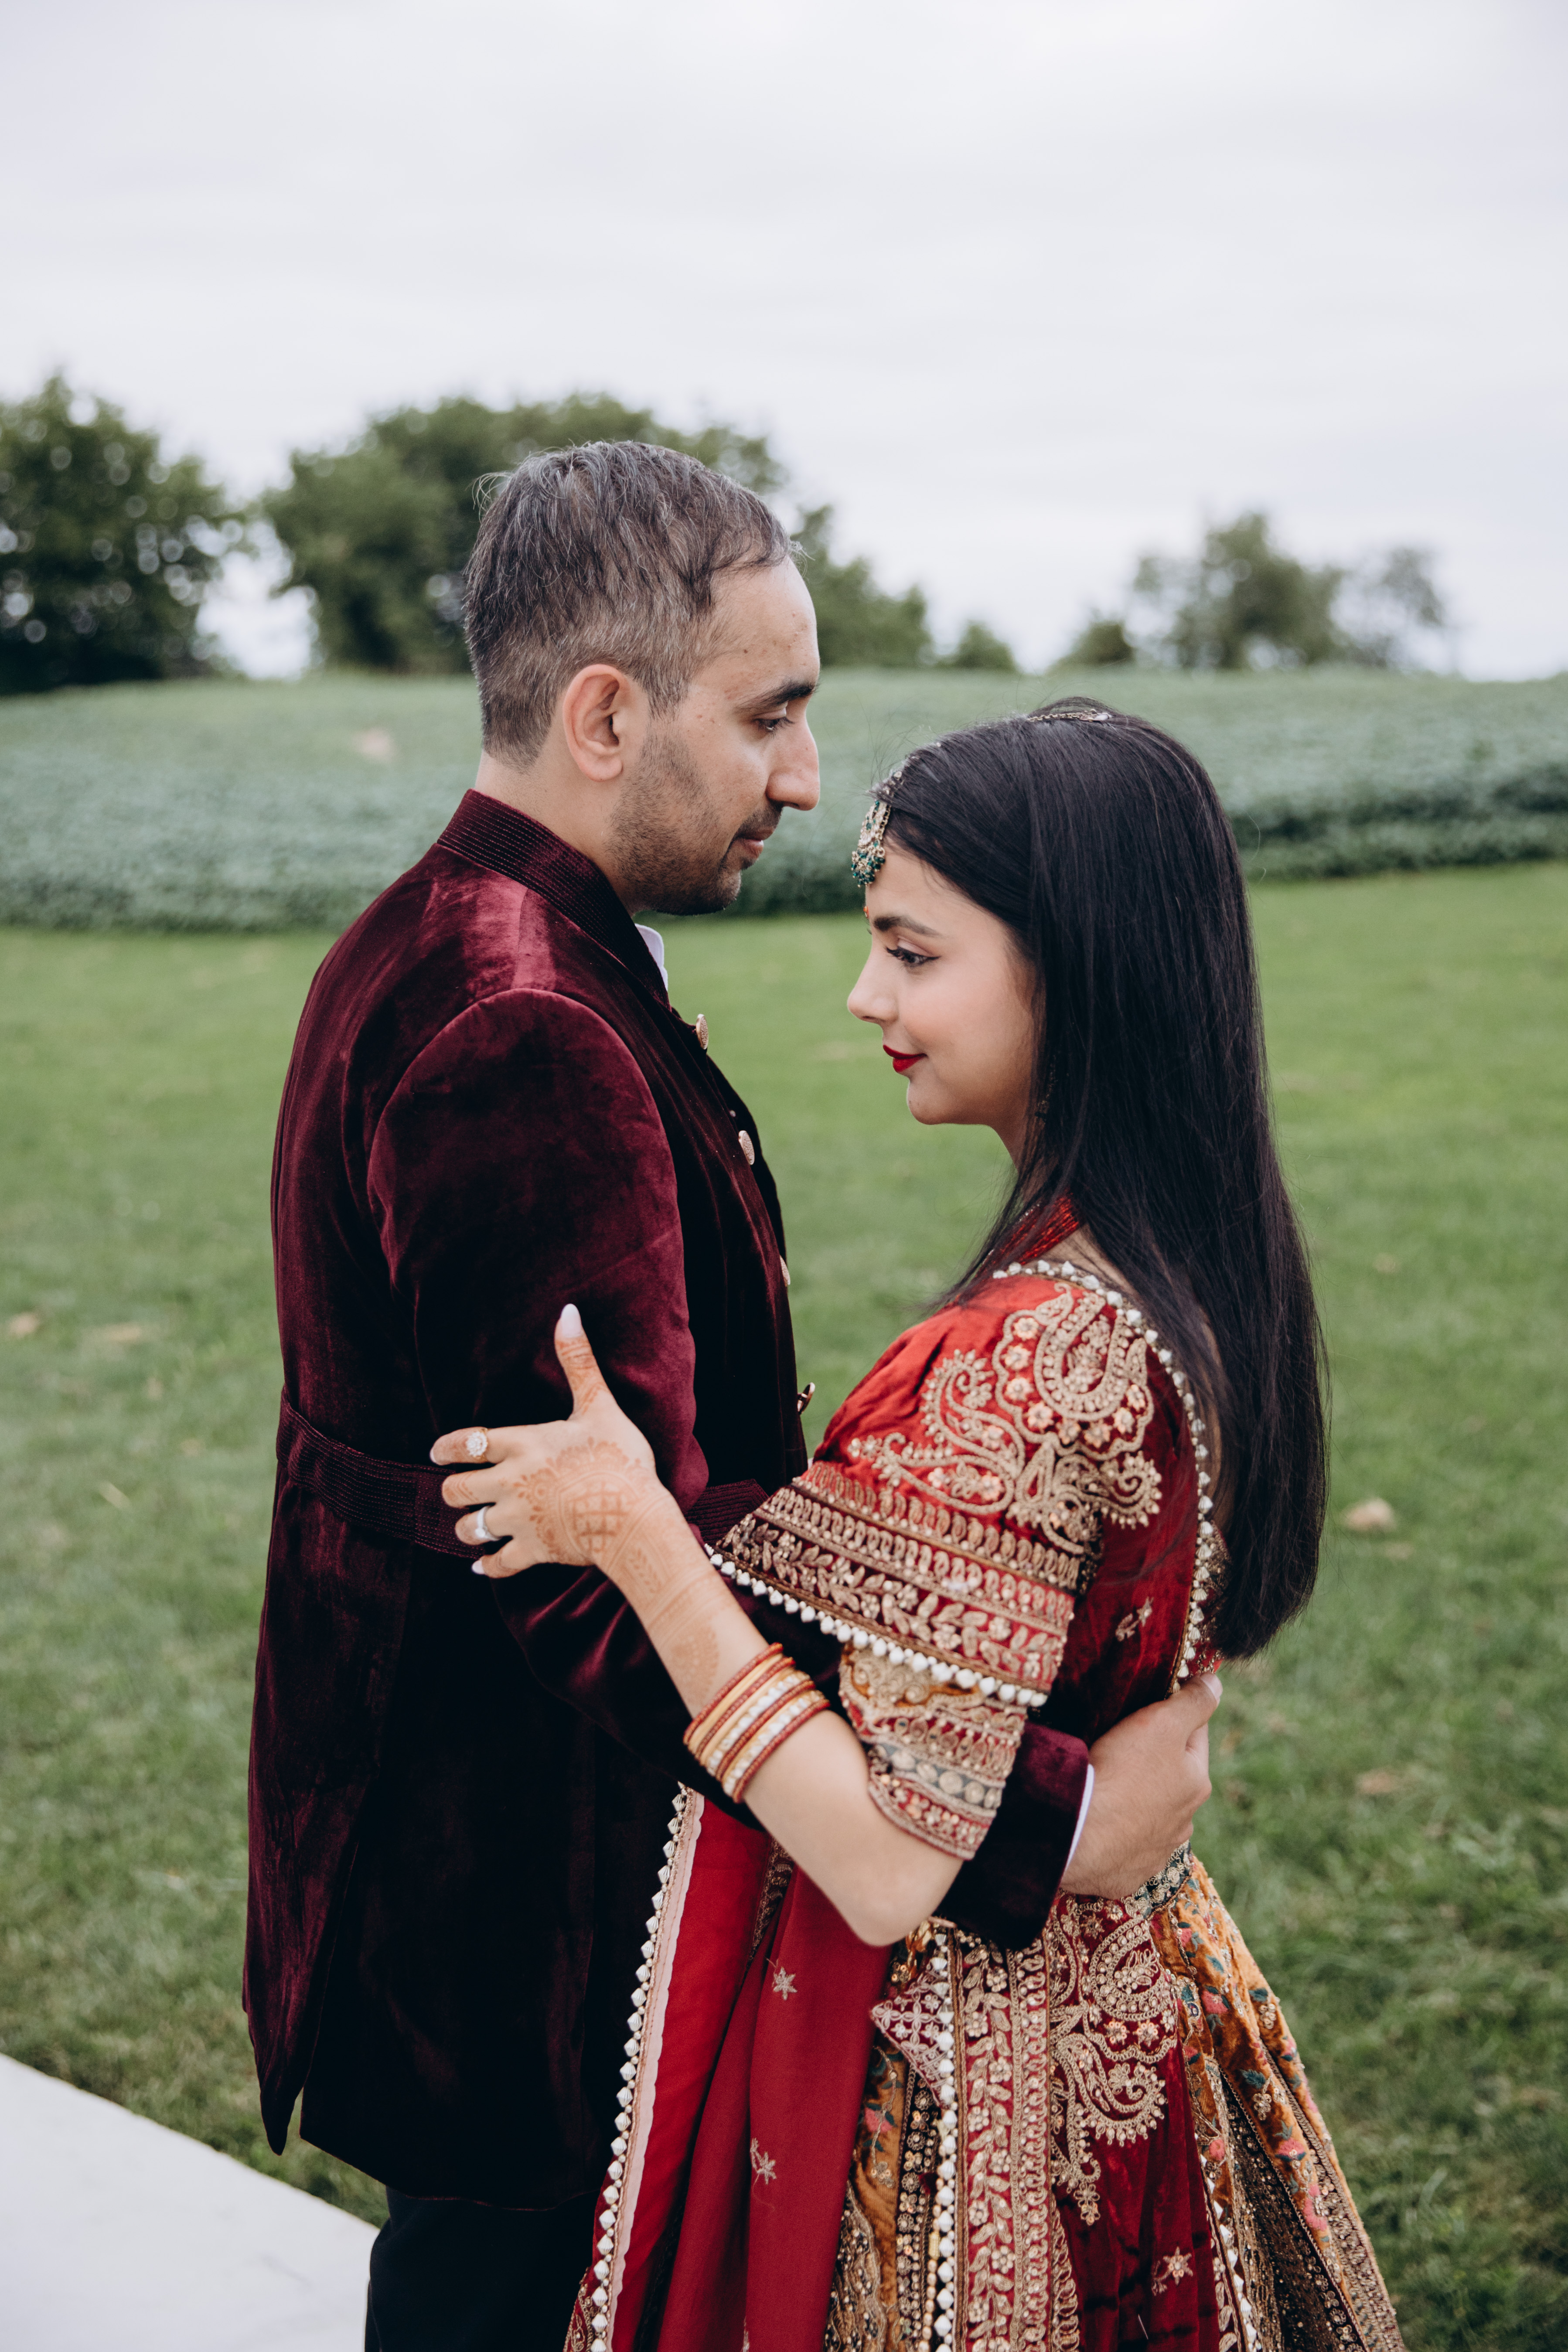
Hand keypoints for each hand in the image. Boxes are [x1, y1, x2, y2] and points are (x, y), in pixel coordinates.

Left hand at [432, 1305, 660, 1579]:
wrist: (633, 1516)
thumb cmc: (619, 1458)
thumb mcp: (599, 1406)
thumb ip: (578, 1361)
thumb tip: (568, 1312)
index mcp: (522, 1445)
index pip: (467, 1444)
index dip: (445, 1449)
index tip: (435, 1453)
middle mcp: (509, 1482)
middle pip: (456, 1489)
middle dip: (454, 1490)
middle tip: (457, 1490)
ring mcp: (518, 1519)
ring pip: (470, 1529)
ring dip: (469, 1528)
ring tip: (474, 1528)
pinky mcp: (533, 1550)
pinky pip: (498, 1564)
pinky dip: (489, 1566)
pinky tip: (484, 1565)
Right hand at [1059, 1674, 1220, 1898]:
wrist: (1080, 1835)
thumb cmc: (1122, 1773)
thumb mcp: (1162, 1724)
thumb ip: (1193, 1702)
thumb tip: (1216, 1684)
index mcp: (1196, 1783)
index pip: (1194, 1735)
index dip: (1173, 1714)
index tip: (1148, 1705)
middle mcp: (1184, 1821)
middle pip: (1172, 1776)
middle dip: (1153, 1760)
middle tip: (1119, 1744)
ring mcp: (1155, 1851)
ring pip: (1150, 1813)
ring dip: (1136, 1799)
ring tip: (1105, 1785)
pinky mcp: (1125, 1874)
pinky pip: (1123, 1844)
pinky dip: (1114, 1831)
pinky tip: (1096, 1820)